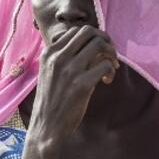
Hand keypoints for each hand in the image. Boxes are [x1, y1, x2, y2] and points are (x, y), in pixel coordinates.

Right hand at [30, 26, 117, 146]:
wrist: (46, 127)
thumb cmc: (52, 101)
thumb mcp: (51, 72)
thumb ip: (67, 57)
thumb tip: (93, 46)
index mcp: (49, 53)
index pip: (76, 31)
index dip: (93, 37)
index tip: (99, 50)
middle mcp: (58, 57)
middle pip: (89, 32)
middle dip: (105, 40)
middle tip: (110, 55)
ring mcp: (69, 70)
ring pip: (99, 44)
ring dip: (111, 53)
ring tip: (111, 68)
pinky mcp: (81, 85)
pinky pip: (106, 65)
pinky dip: (111, 70)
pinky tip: (107, 81)